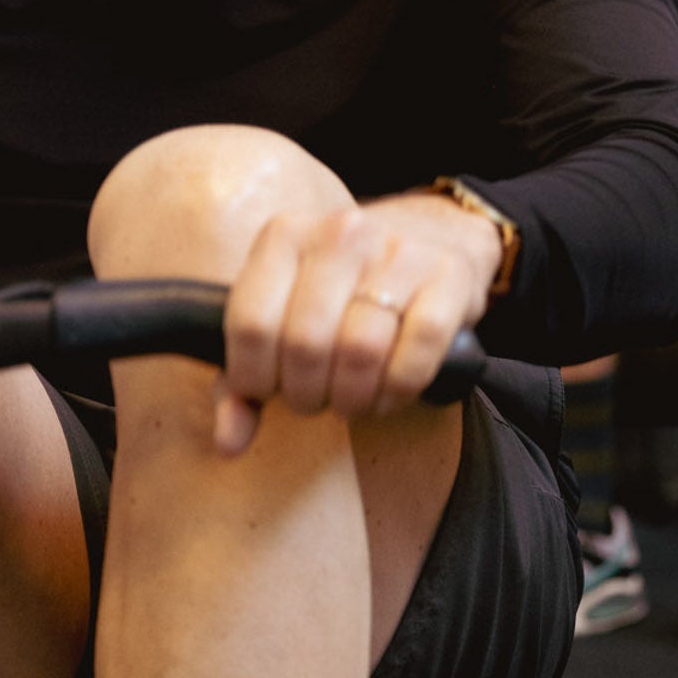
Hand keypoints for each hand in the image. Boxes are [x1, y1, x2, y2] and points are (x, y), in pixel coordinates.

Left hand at [214, 195, 501, 454]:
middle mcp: (339, 234)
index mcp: (283, 236)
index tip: (270, 390)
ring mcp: (397, 250)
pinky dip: (400, 388)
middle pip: (306, 344)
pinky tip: (391, 389)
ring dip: (354, 397)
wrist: (434, 236)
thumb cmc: (344, 291)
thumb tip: (229, 442)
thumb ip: (243, 381)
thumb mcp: (284, 315)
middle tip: (318, 399)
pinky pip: (418, 352)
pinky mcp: (448, 276)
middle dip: (307, 394)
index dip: (255, 377)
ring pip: (361, 351)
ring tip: (353, 398)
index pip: (250, 324)